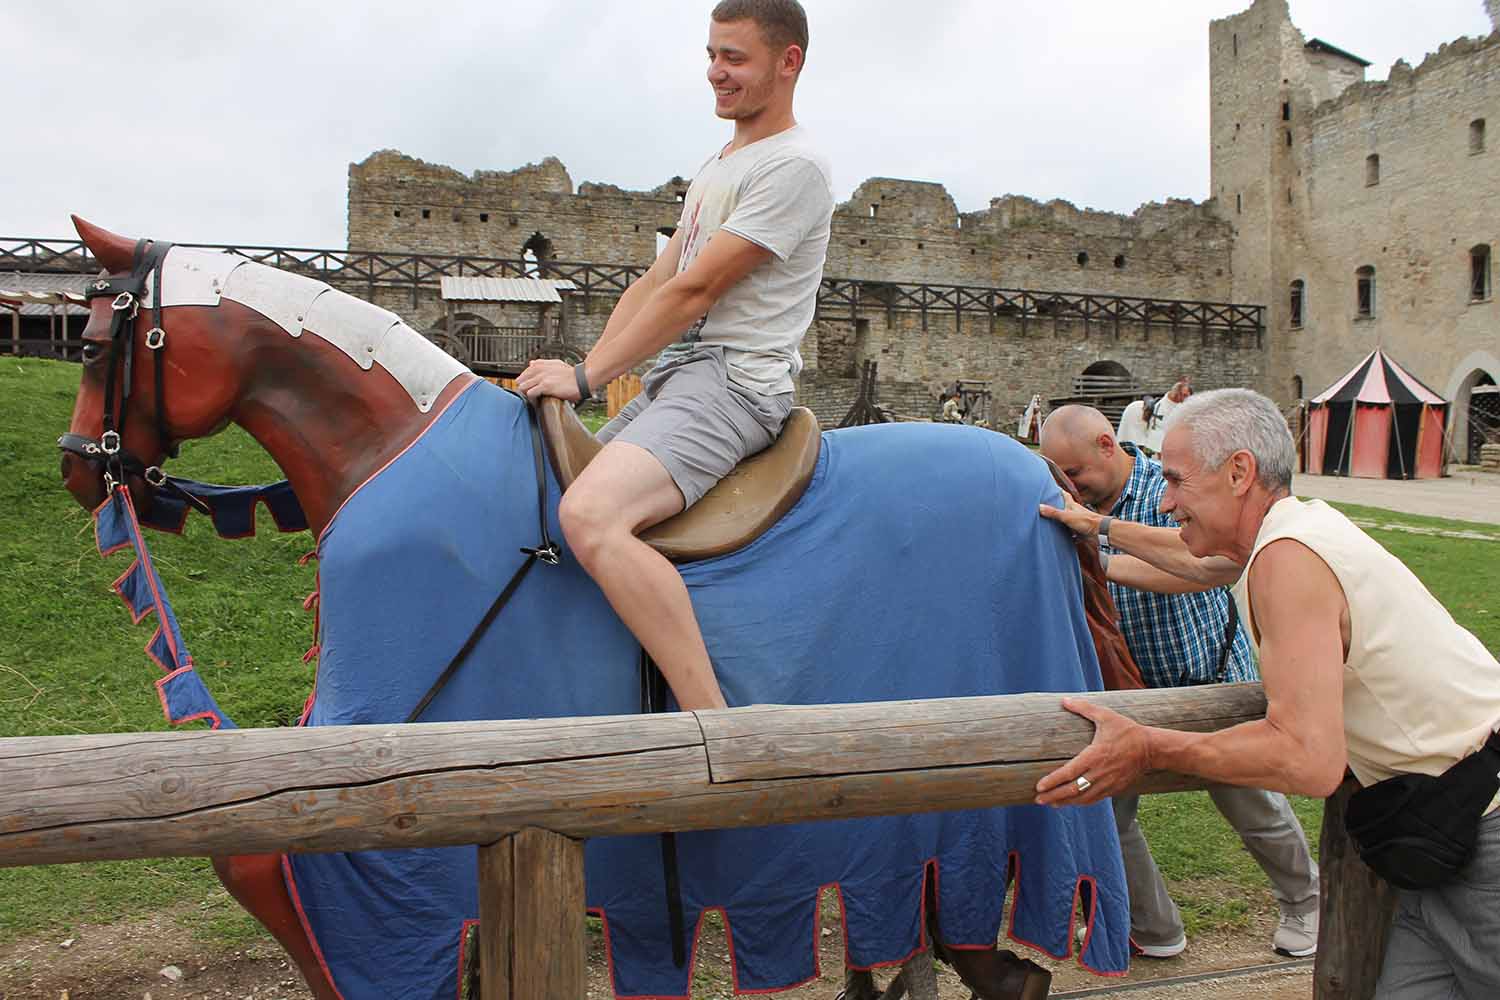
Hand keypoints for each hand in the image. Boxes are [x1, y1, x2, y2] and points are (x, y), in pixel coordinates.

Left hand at [515, 358, 580, 402]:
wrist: (582, 379)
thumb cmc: (572, 374)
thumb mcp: (556, 364)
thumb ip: (542, 363)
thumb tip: (531, 363)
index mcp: (541, 364)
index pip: (524, 373)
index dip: (524, 381)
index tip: (527, 386)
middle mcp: (539, 370)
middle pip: (521, 380)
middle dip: (523, 387)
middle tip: (529, 394)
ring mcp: (542, 377)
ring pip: (523, 387)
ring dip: (526, 394)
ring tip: (532, 398)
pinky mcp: (545, 386)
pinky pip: (530, 393)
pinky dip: (531, 398)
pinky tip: (537, 400)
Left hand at [1034, 698, 1150, 805]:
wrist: (1151, 749)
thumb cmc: (1127, 731)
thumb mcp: (1106, 715)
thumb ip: (1084, 708)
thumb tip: (1064, 700)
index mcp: (1095, 755)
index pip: (1069, 772)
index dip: (1053, 781)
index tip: (1039, 786)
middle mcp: (1100, 772)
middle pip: (1073, 790)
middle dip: (1054, 796)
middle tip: (1038, 799)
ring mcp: (1108, 783)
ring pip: (1083, 798)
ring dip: (1065, 802)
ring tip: (1050, 804)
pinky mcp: (1115, 788)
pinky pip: (1095, 799)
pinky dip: (1081, 802)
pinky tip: (1071, 802)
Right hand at [1038, 493, 1100, 537]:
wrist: (1100, 532)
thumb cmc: (1087, 521)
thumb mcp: (1067, 516)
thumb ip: (1054, 512)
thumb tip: (1040, 507)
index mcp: (1072, 505)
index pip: (1064, 494)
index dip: (1057, 491)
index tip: (1050, 487)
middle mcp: (1074, 511)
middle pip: (1064, 506)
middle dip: (1056, 505)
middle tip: (1046, 505)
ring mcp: (1076, 520)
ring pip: (1066, 518)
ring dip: (1059, 519)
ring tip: (1049, 520)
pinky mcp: (1078, 530)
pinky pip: (1069, 530)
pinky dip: (1064, 532)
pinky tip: (1059, 535)